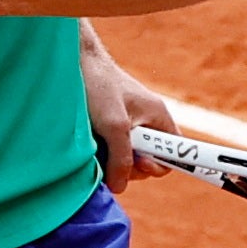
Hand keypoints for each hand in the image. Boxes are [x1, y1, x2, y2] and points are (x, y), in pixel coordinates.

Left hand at [82, 34, 175, 192]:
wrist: (71, 62)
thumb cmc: (98, 84)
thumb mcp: (113, 125)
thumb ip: (121, 158)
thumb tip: (119, 186)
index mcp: (158, 117)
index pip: (175, 153)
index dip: (160, 164)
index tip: (140, 163)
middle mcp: (146, 122)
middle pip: (148, 161)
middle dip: (129, 166)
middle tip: (111, 157)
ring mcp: (127, 126)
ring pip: (126, 158)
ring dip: (111, 160)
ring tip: (95, 146)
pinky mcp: (108, 127)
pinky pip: (111, 150)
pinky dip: (100, 152)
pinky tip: (88, 143)